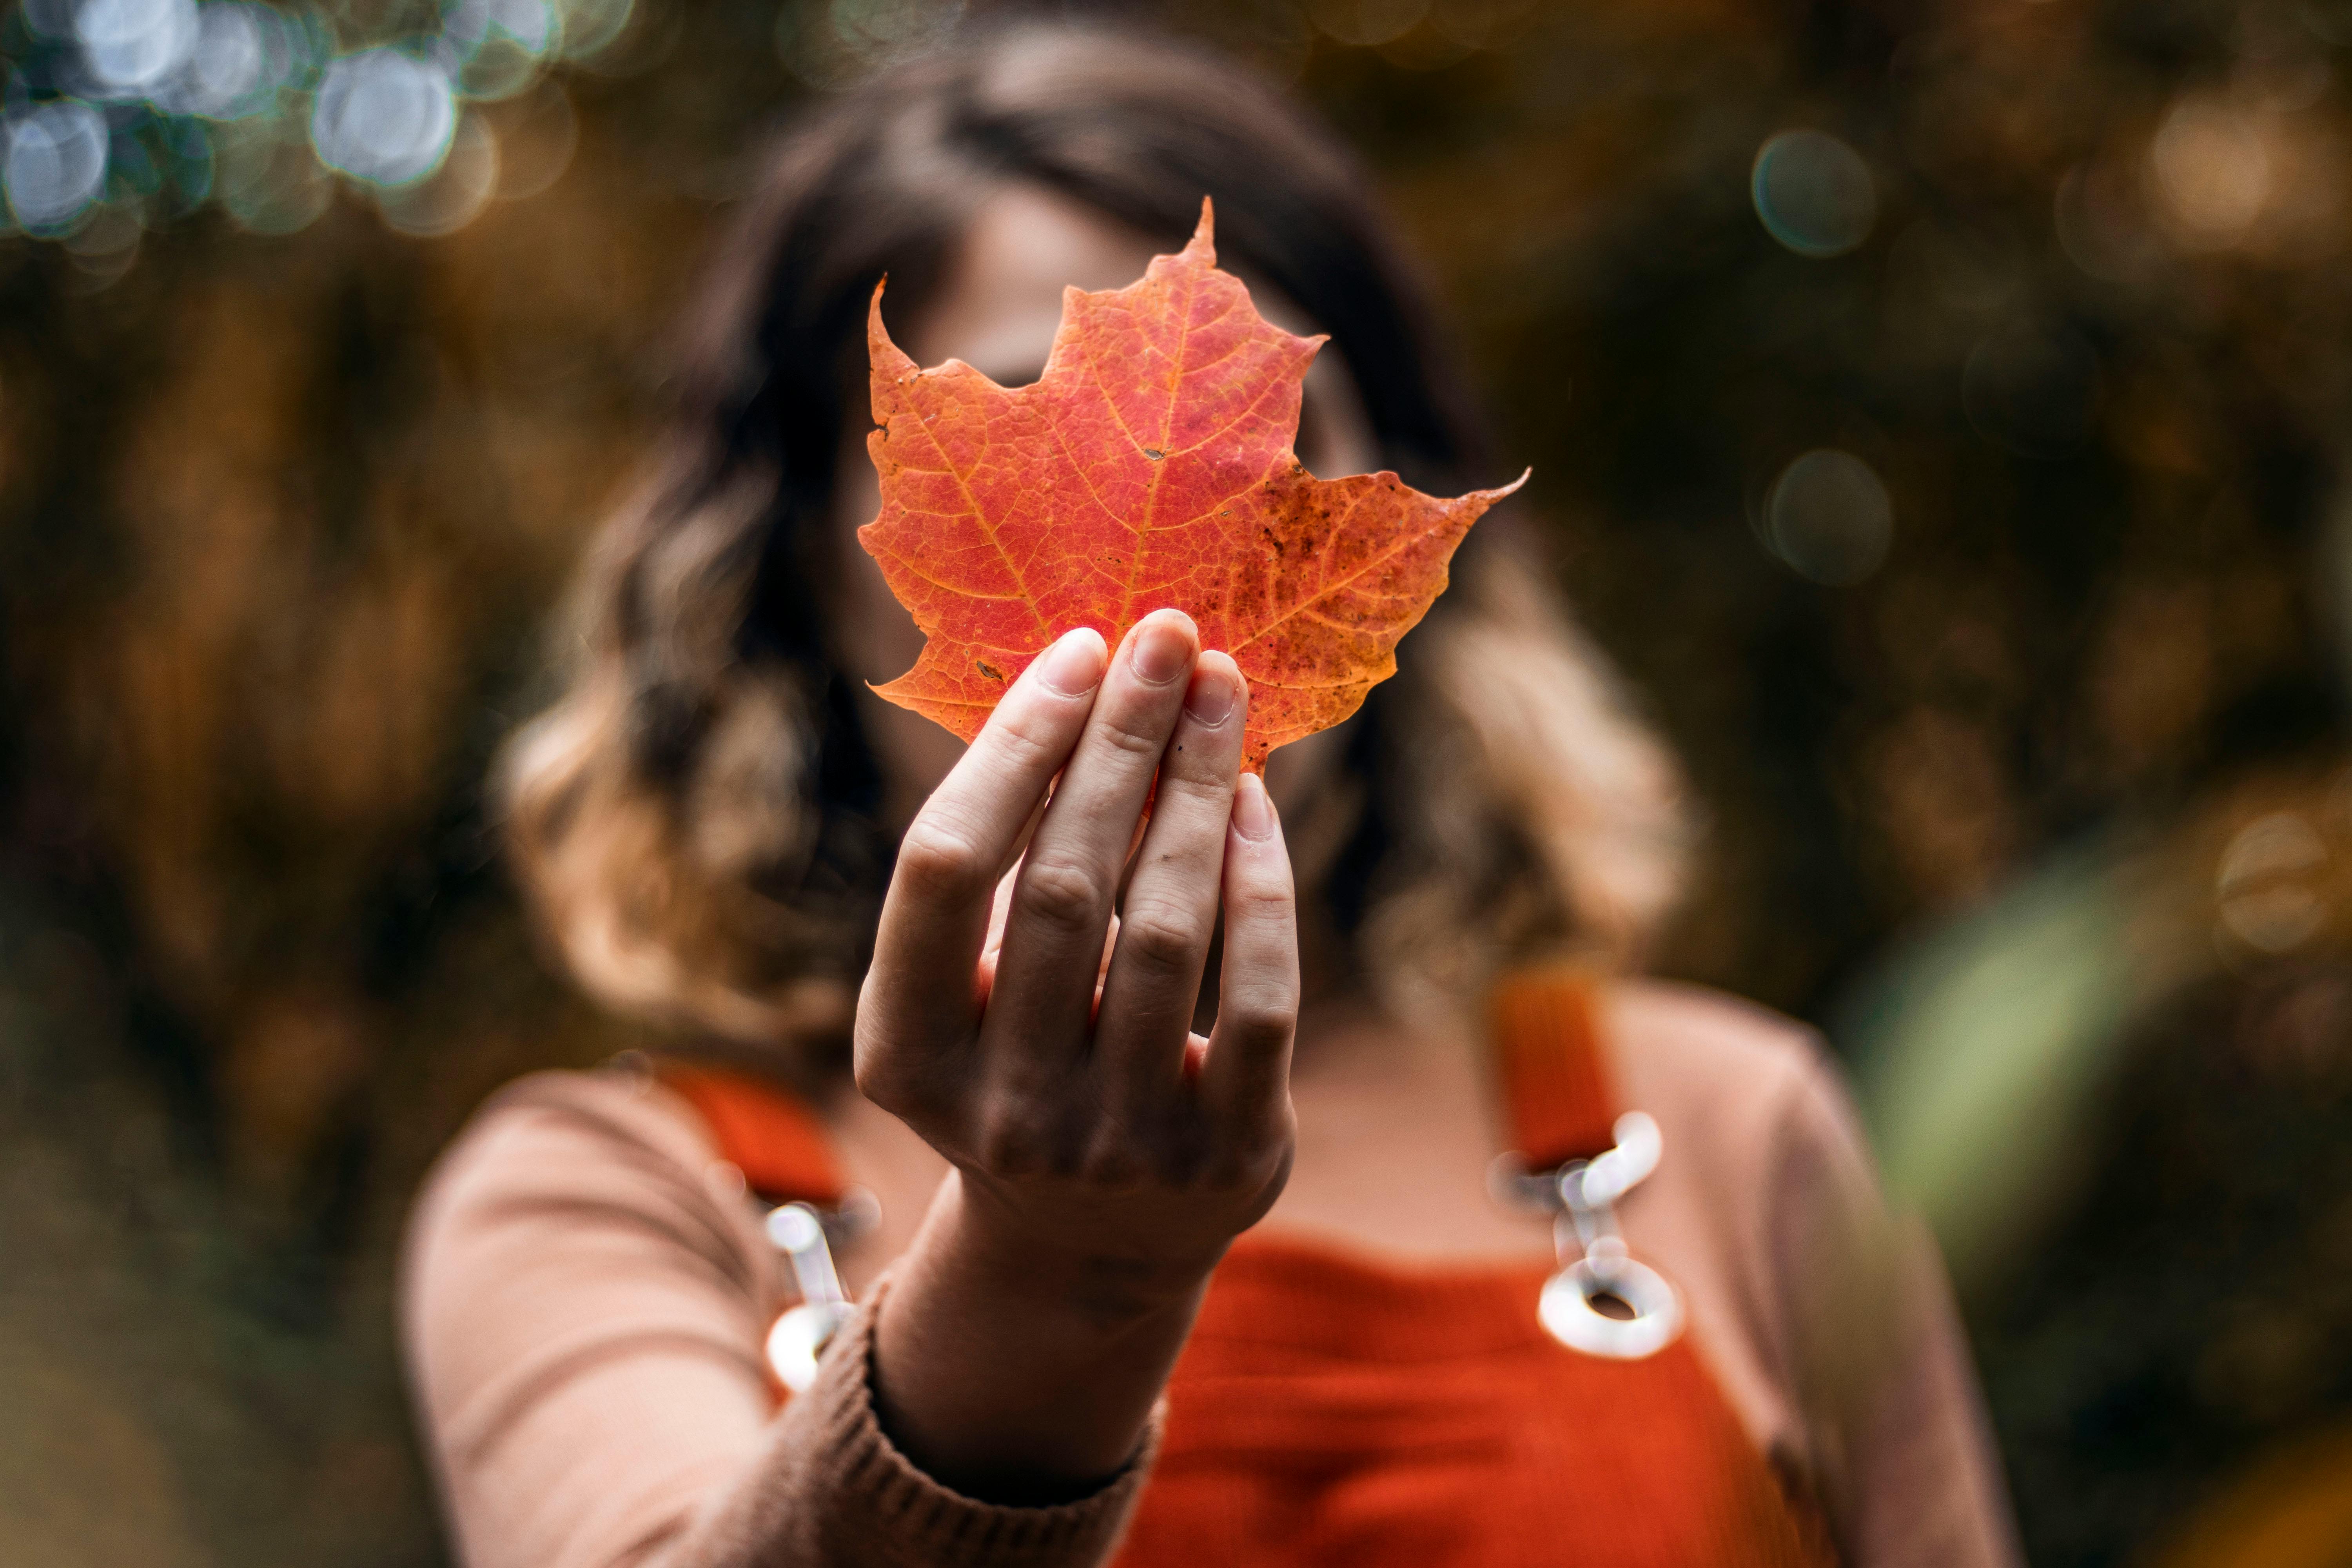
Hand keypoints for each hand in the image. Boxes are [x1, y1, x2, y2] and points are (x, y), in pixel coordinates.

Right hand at [854, 609, 1298, 1494]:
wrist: (1092, 1240)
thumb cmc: (1023, 1056)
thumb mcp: (972, 986)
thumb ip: (1005, 865)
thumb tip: (1088, 681)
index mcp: (904, 1053)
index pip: (943, 868)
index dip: (1012, 749)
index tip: (1079, 649)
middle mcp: (999, 1108)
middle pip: (1063, 882)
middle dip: (1123, 741)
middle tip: (1169, 636)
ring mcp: (1115, 1144)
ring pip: (1167, 929)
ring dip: (1199, 789)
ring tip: (1223, 691)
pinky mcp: (1226, 1160)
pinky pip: (1259, 998)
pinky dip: (1262, 887)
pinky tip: (1255, 803)